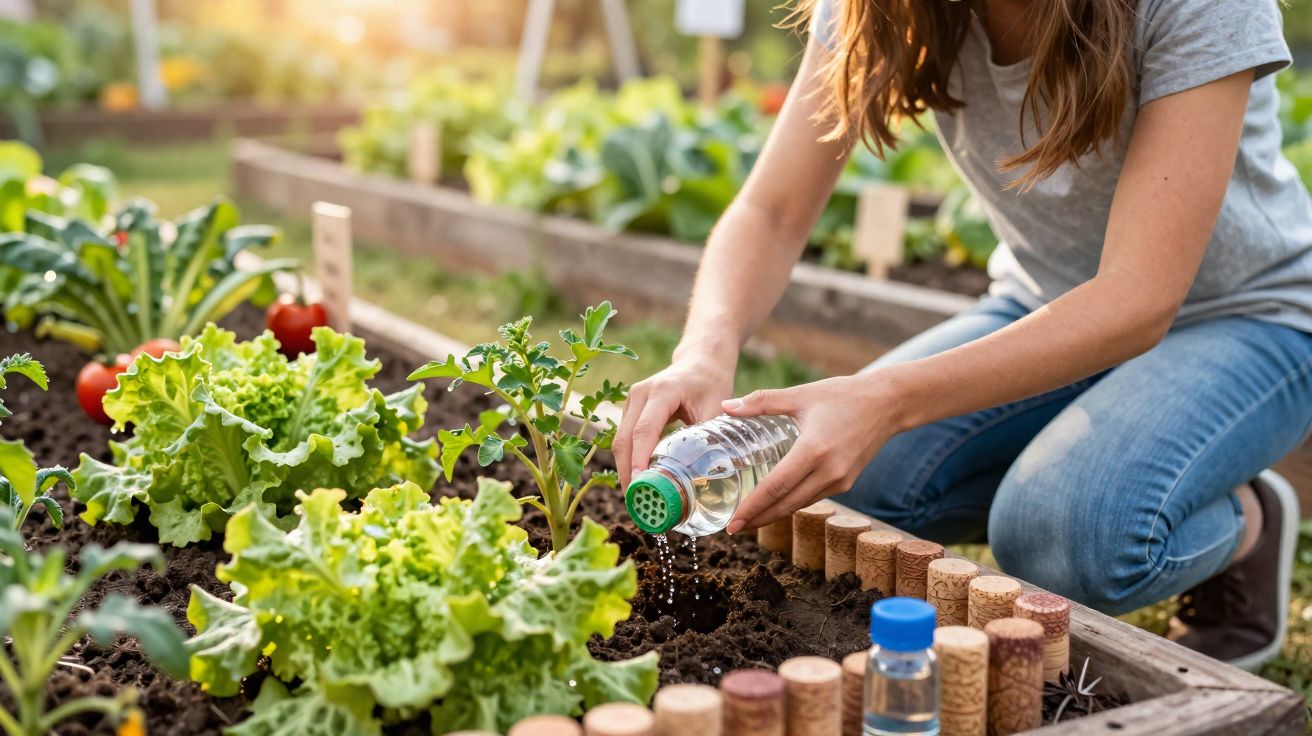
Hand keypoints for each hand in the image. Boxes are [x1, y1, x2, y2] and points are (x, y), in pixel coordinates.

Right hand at [614, 356, 735, 487]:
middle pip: (624, 439)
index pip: (644, 430)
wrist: (700, 361)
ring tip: (637, 499)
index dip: (639, 460)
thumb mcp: (716, 407)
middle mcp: (639, 394)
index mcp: (661, 391)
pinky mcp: (631, 410)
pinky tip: (639, 481)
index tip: (640, 486)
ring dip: (626, 470)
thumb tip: (707, 474)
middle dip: (627, 473)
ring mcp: (631, 401)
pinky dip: (629, 460)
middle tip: (637, 504)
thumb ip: (709, 436)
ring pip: (620, 441)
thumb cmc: (710, 383)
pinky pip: (625, 438)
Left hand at [722, 372, 902, 534]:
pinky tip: (777, 504)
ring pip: (800, 505)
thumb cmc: (843, 395)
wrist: (888, 403)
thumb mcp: (800, 394)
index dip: (752, 507)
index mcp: (814, 449)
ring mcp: (840, 480)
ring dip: (774, 515)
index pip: (776, 487)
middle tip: (733, 529)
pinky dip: (793, 504)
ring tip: (749, 520)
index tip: (733, 522)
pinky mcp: (847, 483)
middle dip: (758, 520)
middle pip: (786, 505)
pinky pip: (813, 498)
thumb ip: (761, 401)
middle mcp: (829, 471)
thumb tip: (725, 406)